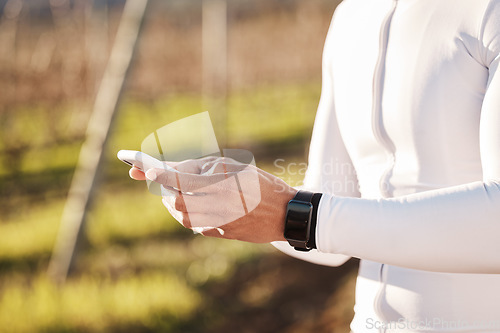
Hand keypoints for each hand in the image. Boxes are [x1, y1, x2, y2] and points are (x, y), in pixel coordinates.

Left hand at [130, 157, 296, 242]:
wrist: (284, 214)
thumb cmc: (261, 185)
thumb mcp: (235, 168)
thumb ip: (203, 168)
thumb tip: (172, 170)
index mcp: (223, 186)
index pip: (181, 179)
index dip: (159, 174)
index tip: (141, 168)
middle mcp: (218, 207)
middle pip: (176, 199)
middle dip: (164, 187)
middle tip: (154, 175)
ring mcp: (218, 224)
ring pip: (182, 214)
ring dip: (173, 201)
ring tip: (172, 190)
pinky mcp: (219, 234)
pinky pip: (194, 224)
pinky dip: (187, 213)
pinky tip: (191, 203)